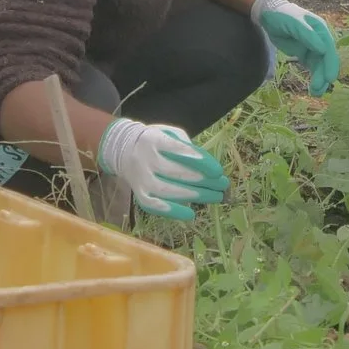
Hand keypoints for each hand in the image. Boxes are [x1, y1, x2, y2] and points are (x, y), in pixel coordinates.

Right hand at [97, 119, 228, 219]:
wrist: (124, 150)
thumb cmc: (156, 142)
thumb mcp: (170, 134)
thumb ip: (188, 147)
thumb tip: (209, 167)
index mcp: (154, 139)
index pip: (179, 150)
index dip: (200, 161)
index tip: (218, 170)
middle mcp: (145, 159)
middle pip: (176, 172)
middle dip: (204, 180)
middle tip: (223, 184)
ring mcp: (140, 179)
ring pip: (168, 190)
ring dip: (195, 195)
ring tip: (216, 197)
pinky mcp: (139, 194)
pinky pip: (155, 206)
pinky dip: (173, 211)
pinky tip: (191, 214)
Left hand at [251, 0, 339, 94]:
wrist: (270, 15)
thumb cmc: (283, 16)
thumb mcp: (295, 23)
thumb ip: (308, 36)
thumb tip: (323, 50)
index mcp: (321, 29)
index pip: (329, 48)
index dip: (330, 64)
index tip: (329, 78)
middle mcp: (320, 39)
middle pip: (326, 60)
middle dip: (324, 75)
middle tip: (319, 89)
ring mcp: (314, 48)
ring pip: (320, 66)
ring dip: (319, 80)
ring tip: (316, 93)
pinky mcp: (306, 55)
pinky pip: (313, 68)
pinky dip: (314, 78)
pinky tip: (314, 89)